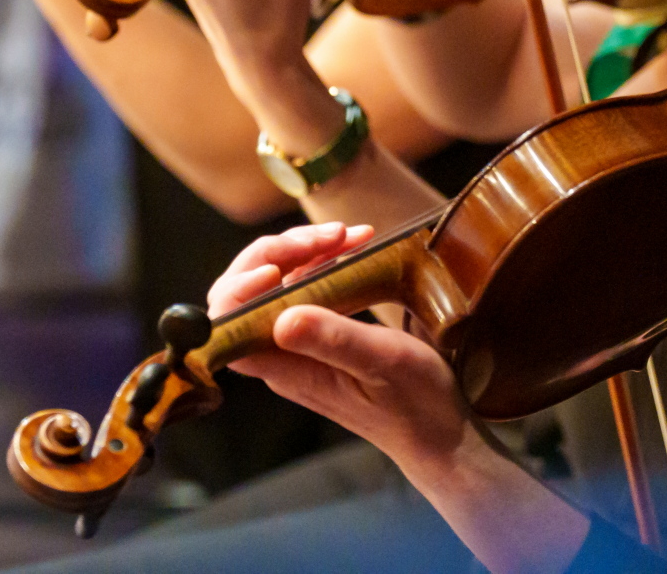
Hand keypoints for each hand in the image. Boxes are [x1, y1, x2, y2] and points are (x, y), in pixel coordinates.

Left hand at [210, 224, 474, 472]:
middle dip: (277, 254)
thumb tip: (283, 320)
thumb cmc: (415, 402)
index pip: (228, 326)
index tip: (278, 268)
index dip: (239, 288)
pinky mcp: (323, 336)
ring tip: (351, 234)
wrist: (439, 431)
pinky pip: (305, 289)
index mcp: (286, 369)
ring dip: (305, 252)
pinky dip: (323, 261)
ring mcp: (302, 346)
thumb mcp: (383, 362)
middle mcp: (284, 357)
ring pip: (277, 286)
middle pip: (246, 296)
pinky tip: (354, 247)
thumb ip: (335, 341)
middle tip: (330, 236)